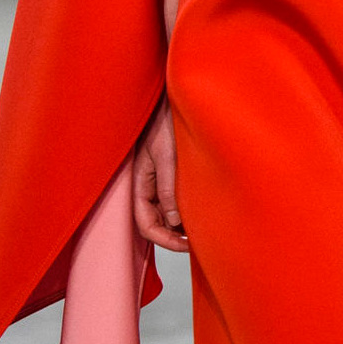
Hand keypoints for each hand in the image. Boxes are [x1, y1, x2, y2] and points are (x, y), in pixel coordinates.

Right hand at [132, 99, 189, 252]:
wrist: (172, 98)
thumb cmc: (163, 121)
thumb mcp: (166, 155)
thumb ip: (167, 187)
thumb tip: (175, 221)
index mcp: (139, 183)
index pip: (146, 224)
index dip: (165, 240)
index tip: (188, 245)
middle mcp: (146, 185)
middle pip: (155, 222)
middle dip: (174, 236)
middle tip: (200, 241)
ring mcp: (156, 179)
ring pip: (164, 212)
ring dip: (179, 223)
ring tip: (203, 228)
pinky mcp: (168, 172)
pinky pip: (172, 198)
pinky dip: (183, 208)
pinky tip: (200, 209)